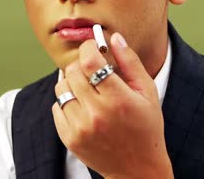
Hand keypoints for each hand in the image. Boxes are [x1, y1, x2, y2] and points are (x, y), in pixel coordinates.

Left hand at [52, 33, 172, 178]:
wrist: (137, 169)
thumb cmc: (146, 127)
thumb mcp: (147, 92)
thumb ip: (130, 62)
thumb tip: (113, 37)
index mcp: (118, 99)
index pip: (90, 60)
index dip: (89, 47)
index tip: (93, 47)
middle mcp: (96, 113)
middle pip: (72, 71)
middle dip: (81, 64)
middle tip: (92, 69)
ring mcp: (80, 127)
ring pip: (61, 87)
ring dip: (72, 82)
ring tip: (87, 88)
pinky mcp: (69, 138)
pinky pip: (56, 106)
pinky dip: (66, 101)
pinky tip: (82, 106)